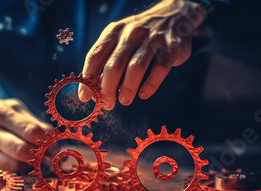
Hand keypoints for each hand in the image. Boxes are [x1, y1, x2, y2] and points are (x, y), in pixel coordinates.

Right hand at [0, 99, 53, 171]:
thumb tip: (55, 142)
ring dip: (29, 167)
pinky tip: (20, 166)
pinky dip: (16, 172)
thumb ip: (34, 124)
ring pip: (13, 165)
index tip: (56, 147)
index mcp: (0, 112)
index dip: (48, 142)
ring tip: (35, 162)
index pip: (31, 131)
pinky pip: (3, 173)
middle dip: (40, 157)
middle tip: (49, 159)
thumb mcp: (13, 110)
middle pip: (22, 150)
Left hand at [79, 0, 205, 108]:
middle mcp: (131, 33)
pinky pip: (159, 69)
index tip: (85, 97)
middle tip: (108, 104)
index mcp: (114, 32)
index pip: (95, 56)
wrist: (175, 16)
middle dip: (108, 89)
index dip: (88, 79)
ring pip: (135, 67)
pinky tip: (143, 94)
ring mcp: (152, 39)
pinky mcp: (171, 48)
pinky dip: (150, 85)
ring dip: (127, 88)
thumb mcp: (120, 40)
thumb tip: (94, 89)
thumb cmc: (140, 37)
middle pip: (114, 65)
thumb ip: (107, 61)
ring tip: (124, 101)